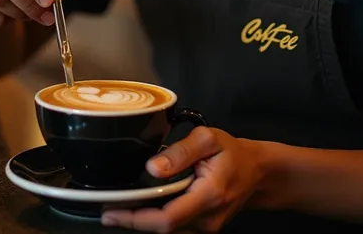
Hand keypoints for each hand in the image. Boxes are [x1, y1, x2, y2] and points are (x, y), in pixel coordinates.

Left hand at [102, 127, 262, 231]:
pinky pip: (175, 227)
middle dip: (132, 221)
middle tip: (106, 209)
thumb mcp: (208, 139)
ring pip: (168, 231)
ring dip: (142, 222)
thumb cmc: (231, 152)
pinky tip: (140, 208)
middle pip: (163, 229)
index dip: (136, 219)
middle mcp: (206, 220)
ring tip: (118, 207)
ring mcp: (205, 228)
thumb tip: (152, 168)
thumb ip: (180, 152)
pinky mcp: (202, 229)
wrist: (256, 172)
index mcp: (208, 196)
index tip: (111, 211)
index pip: (167, 218)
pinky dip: (155, 220)